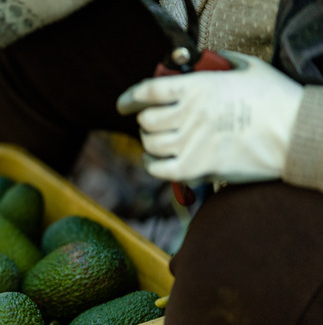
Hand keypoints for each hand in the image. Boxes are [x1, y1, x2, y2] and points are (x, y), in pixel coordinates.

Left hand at [116, 51, 302, 184]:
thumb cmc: (276, 99)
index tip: (124, 104)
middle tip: (152, 123)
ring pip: (150, 144)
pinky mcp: (196, 167)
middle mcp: (188, 114)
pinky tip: (156, 160)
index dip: (130, 97)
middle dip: (145, 121)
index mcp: (197, 87)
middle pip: (146, 120)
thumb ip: (222, 61)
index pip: (148, 90)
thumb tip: (206, 60)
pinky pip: (158, 169)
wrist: (295, 133)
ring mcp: (190, 142)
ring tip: (156, 140)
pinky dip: (152, 164)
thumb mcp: (248, 67)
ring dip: (149, 142)